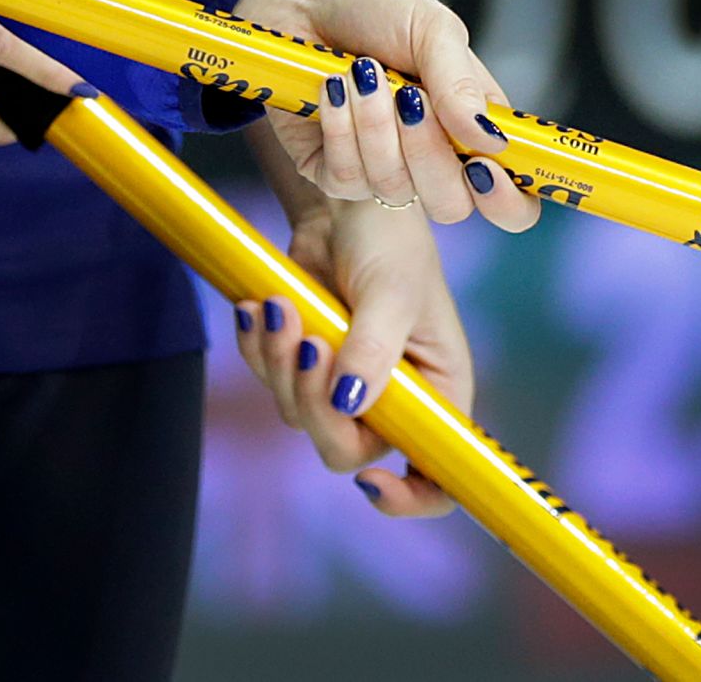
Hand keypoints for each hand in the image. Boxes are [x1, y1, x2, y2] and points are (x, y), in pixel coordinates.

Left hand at [233, 0, 540, 231]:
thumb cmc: (374, 7)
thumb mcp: (433, 31)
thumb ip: (461, 86)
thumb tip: (491, 141)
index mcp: (473, 130)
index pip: (511, 199)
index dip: (507, 202)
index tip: (485, 169)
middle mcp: (432, 160)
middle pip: (451, 206)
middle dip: (430, 154)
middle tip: (410, 97)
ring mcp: (382, 171)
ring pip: (395, 190)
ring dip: (377, 127)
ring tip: (363, 72)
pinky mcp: (332, 172)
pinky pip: (346, 180)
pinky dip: (340, 129)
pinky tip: (333, 87)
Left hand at [236, 131, 473, 516]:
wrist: (345, 202)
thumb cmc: (391, 243)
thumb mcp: (390, 294)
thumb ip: (372, 351)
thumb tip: (347, 404)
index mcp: (440, 392)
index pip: (441, 474)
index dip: (412, 498)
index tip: (372, 486)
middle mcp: (396, 399)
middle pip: (347, 451)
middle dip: (315, 404)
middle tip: (308, 344)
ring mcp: (347, 384)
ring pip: (298, 416)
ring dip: (279, 365)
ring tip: (281, 306)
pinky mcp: (306, 365)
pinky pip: (270, 383)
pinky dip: (259, 348)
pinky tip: (261, 306)